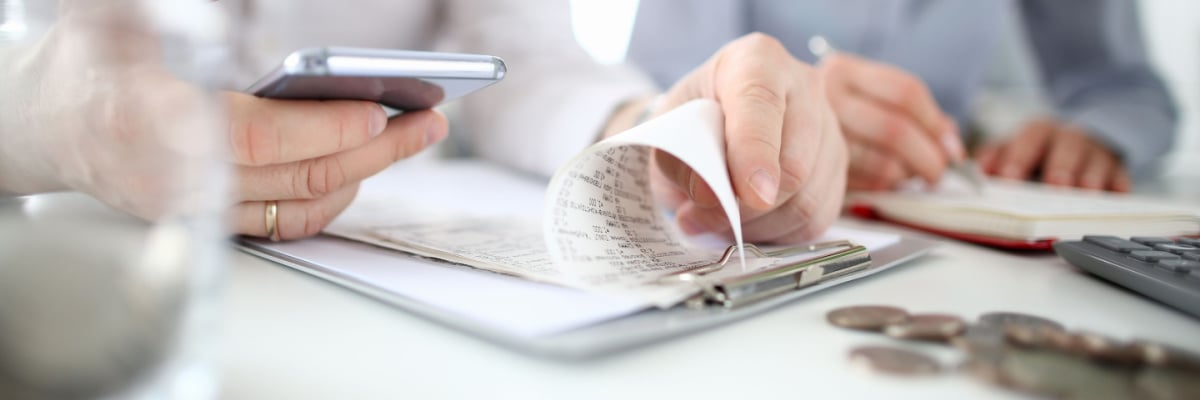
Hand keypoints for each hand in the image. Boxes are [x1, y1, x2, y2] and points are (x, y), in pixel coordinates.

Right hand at [0, 2, 446, 239]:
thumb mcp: (113, 22)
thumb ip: (165, 16)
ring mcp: (197, 212)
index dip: (325, 128)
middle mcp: (177, 182)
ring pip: (303, 203)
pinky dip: (335, 194)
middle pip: (298, 176)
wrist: (46, 126)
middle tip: (426, 123)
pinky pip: (288, 222)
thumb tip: (220, 12)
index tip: (377, 110)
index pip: (259, 139)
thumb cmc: (87, 68)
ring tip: (412, 137)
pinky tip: (366, 164)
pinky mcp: (212, 225)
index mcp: (152, 125)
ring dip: (368, 173)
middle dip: (374, 150)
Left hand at [609, 33, 847, 243]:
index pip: (761, 105)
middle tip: (699, 217)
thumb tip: (711, 197)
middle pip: (794, 166)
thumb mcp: (670, 130)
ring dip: (756, 225)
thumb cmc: (692, 119)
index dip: (754, 153)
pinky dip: (777, 233)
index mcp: (758, 61)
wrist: (710, 121)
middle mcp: (804, 88)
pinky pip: (816, 219)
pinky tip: (747, 223)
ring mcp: (829, 129)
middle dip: (744, 207)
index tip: (746, 194)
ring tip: (717, 220)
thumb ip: (681, 158)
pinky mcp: (838, 170)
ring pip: (807, 200)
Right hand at [819, 53, 963, 190]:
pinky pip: (865, 185)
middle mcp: (824, 99)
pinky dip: (883, 187)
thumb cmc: (831, 113)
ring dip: (906, 176)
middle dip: (928, 157)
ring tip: (908, 175)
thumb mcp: (867, 96)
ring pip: (883, 164)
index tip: (951, 146)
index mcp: (842, 70)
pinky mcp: (814, 174)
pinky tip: (881, 180)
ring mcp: (815, 137)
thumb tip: (950, 145)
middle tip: (937, 171)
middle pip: (895, 130)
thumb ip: (911, 113)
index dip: (935, 123)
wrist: (776, 129)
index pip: (905, 92)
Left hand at [975, 119, 1129, 191]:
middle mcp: (1070, 138)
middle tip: (1055, 185)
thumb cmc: (1040, 150)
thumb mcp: (1015, 146)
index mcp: (1040, 132)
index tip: (1009, 179)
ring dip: (1090, 177)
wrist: (1080, 139)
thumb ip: (995, 157)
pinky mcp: (1118, 168)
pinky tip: (1117, 195)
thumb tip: (976, 171)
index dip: (1018, 158)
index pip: (1028, 140)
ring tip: (1086, 193)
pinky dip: (1119, 186)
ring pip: (1096, 162)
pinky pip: (1121, 176)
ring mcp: (1096, 153)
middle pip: (1067, 148)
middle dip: (1060, 166)